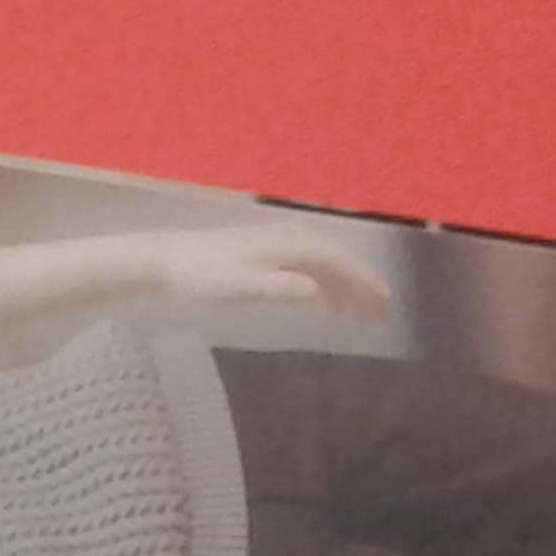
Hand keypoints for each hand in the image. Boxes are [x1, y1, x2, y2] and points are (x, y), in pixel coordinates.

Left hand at [154, 224, 394, 323]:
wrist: (170, 260)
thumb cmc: (205, 276)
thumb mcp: (243, 286)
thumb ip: (281, 288)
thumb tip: (317, 292)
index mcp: (292, 244)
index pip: (340, 262)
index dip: (365, 282)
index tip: (385, 305)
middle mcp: (292, 237)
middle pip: (339, 260)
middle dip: (363, 286)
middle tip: (384, 315)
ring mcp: (280, 243)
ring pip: (326, 264)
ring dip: (346, 288)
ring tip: (361, 318)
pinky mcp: (269, 252)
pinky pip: (309, 266)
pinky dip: (324, 285)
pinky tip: (327, 305)